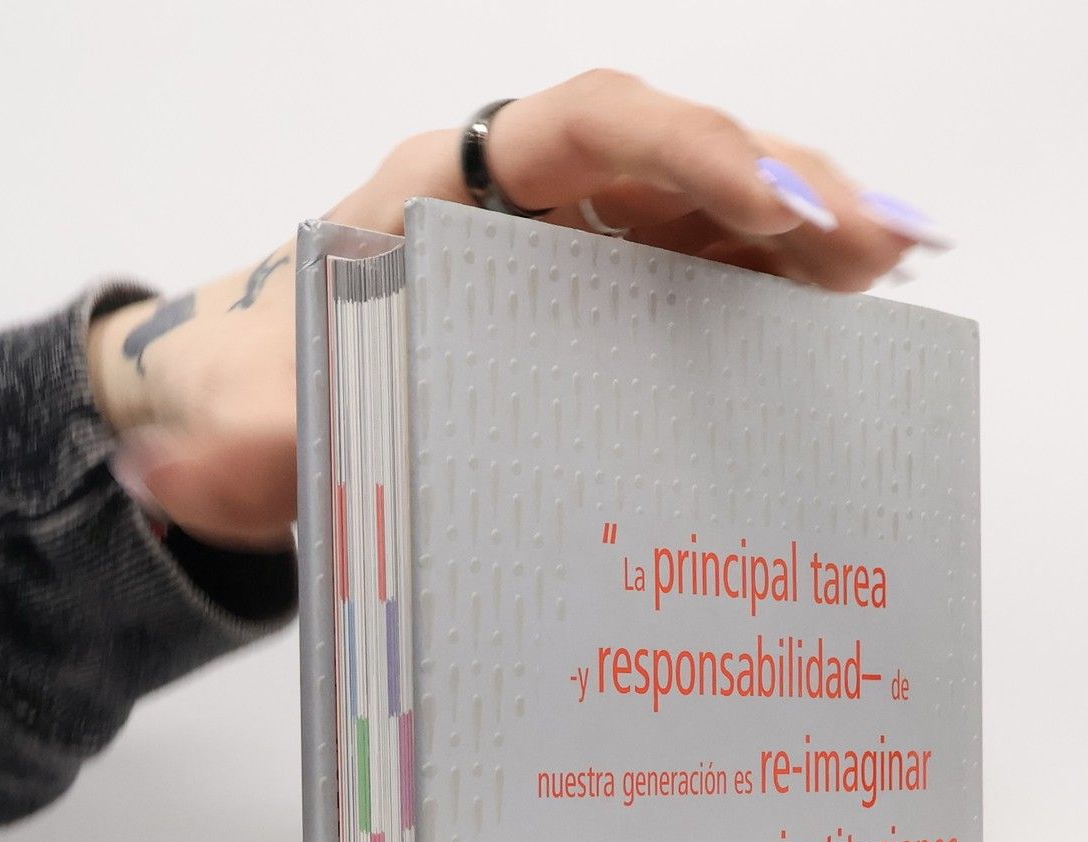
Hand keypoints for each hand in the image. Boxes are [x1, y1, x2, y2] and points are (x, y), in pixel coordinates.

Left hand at [88, 71, 948, 549]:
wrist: (260, 422)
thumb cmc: (259, 400)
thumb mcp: (235, 423)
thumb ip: (231, 436)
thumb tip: (188, 466)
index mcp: (447, 195)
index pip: (583, 129)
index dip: (682, 148)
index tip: (762, 199)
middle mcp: (527, 210)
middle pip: (674, 158)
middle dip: (778, 190)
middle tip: (875, 244)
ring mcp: (576, 261)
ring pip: (708, 219)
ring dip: (804, 237)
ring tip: (898, 270)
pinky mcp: (604, 321)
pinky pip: (706, 288)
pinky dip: (782, 296)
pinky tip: (854, 324)